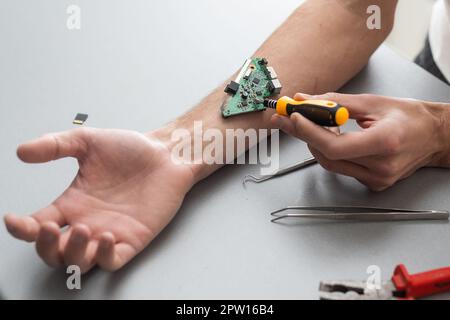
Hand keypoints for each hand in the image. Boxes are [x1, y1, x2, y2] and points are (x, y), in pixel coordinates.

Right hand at [4, 128, 193, 271]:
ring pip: (80, 262)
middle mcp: (87, 222)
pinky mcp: (133, 239)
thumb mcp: (87, 141)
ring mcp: (109, 233)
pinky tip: (105, 236)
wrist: (166, 154)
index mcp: (73, 203)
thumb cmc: (131, 149)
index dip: (22, 229)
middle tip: (48, 229)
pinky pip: (112, 261)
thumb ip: (55, 145)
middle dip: (46, 247)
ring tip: (83, 228)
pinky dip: (103, 256)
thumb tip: (22, 152)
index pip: (38, 225)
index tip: (13, 219)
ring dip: (73, 253)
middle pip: (55, 252)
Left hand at [271, 93, 449, 190]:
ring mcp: (377, 179)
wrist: (434, 137)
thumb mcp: (373, 103)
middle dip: (305, 135)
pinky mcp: (373, 183)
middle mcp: (381, 166)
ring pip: (330, 164)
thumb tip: (304, 101)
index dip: (309, 132)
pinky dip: (330, 152)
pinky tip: (331, 137)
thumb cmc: (410, 117)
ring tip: (312, 124)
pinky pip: (341, 168)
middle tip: (291, 117)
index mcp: (385, 142)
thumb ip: (335, 103)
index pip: (335, 146)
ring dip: (315, 143)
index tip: (294, 116)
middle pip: (327, 156)